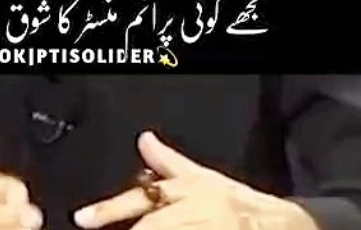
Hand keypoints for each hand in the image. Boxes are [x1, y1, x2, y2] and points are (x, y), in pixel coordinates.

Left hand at [73, 131, 316, 229]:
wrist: (278, 224)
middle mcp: (195, 210)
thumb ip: (169, 161)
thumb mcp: (201, 176)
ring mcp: (207, 229)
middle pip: (152, 225)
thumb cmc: (237, 201)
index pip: (144, 198)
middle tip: (93, 227)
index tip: (82, 220)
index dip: (110, 209)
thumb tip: (143, 139)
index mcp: (189, 188)